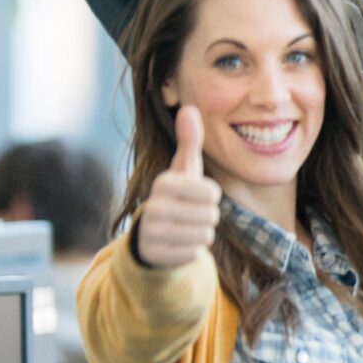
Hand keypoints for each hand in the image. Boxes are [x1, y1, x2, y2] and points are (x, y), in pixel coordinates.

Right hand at [136, 105, 221, 268]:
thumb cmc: (176, 197)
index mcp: (164, 183)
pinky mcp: (154, 254)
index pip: (212, 192)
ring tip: (184, 227)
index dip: (210, 196)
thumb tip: (189, 108)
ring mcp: (151, 232)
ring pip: (204, 234)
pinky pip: (194, 253)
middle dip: (207, 216)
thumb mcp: (184, 170)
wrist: (151, 235)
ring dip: (200, 233)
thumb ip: (189, 141)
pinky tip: (177, 243)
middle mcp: (153, 206)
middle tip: (189, 214)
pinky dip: (191, 250)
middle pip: (211, 215)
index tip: (195, 195)